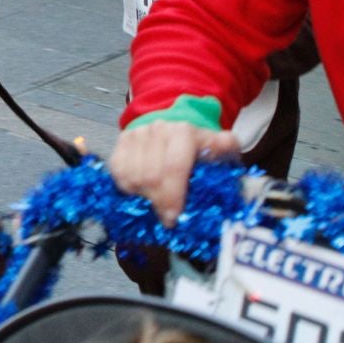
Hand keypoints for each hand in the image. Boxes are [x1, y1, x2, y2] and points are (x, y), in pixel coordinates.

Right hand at [108, 118, 242, 225]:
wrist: (175, 125)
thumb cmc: (199, 146)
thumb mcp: (220, 147)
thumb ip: (226, 149)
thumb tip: (226, 147)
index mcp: (184, 131)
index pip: (174, 167)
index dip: (172, 196)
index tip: (173, 218)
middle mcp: (158, 129)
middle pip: (150, 176)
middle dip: (158, 202)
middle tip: (166, 217)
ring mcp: (137, 133)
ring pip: (131, 176)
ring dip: (143, 196)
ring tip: (156, 203)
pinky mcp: (122, 140)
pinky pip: (117, 171)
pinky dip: (127, 187)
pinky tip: (141, 192)